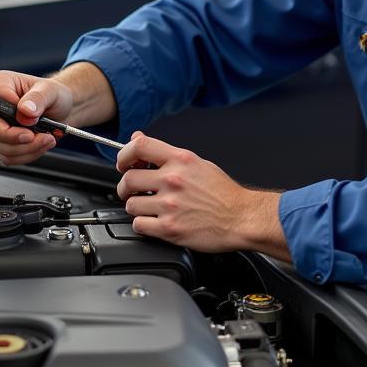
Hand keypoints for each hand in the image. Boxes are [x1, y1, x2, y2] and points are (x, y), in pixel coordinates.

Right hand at [0, 70, 72, 165]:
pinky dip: (26, 155)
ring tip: (46, 140)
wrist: (60, 111)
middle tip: (36, 137)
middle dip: (13, 138)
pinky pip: (5, 157)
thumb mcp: (51, 91)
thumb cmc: (53, 96)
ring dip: (24, 149)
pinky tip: (40, 146)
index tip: (31, 124)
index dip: (8, 118)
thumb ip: (38, 98)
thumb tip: (24, 110)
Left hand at [116, 132, 287, 258]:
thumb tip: (139, 138)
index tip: (124, 163)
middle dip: (126, 186)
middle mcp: (173, 180)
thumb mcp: (197, 163)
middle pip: (128, 179)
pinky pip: (139, 225)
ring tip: (149, 207)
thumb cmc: (223, 193)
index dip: (124, 155)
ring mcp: (170, 205)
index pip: (138, 146)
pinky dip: (143, 225)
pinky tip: (154, 222)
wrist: (242, 217)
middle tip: (132, 190)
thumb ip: (166, 153)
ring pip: (131, 204)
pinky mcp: (169, 228)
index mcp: (181, 160)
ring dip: (137, 207)